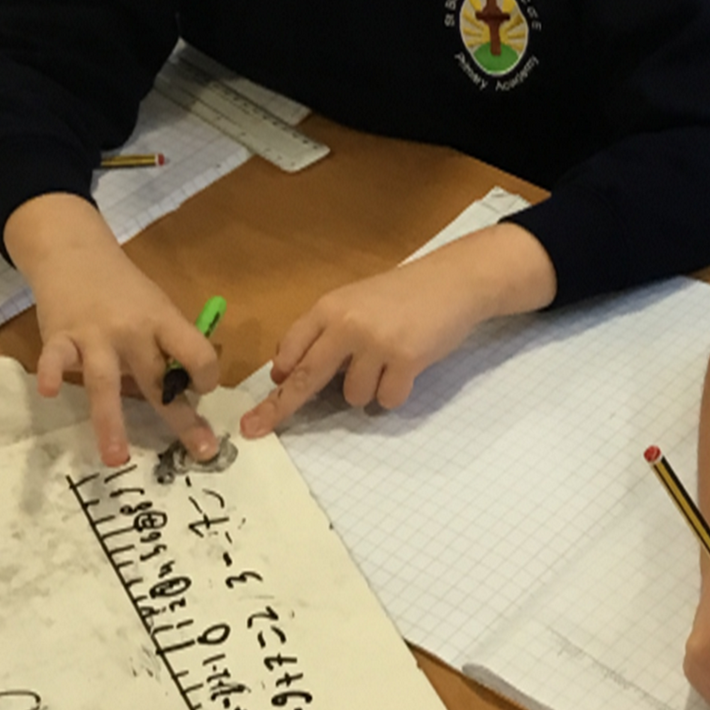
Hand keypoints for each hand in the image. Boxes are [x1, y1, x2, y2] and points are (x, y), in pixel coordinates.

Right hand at [6, 194, 220, 470]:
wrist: (75, 253)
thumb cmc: (122, 289)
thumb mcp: (156, 307)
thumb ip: (167, 345)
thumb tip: (188, 391)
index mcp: (162, 321)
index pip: (196, 352)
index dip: (206, 375)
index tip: (202, 390)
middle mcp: (132, 330)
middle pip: (159, 379)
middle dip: (181, 417)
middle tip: (201, 451)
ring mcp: (94, 335)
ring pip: (106, 382)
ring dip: (111, 422)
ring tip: (116, 459)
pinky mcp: (60, 336)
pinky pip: (55, 357)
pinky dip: (50, 372)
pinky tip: (49, 391)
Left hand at [241, 223, 555, 437]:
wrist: (453, 281)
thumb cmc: (402, 295)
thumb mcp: (354, 301)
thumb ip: (324, 330)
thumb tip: (287, 370)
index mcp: (329, 307)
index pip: (291, 351)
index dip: (275, 383)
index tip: (256, 409)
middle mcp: (347, 324)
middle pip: (305, 377)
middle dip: (280, 408)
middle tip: (258, 428)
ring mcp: (376, 342)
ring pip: (352, 396)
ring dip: (367, 390)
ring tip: (388, 363)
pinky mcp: (406, 359)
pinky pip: (386, 400)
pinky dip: (394, 394)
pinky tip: (407, 369)